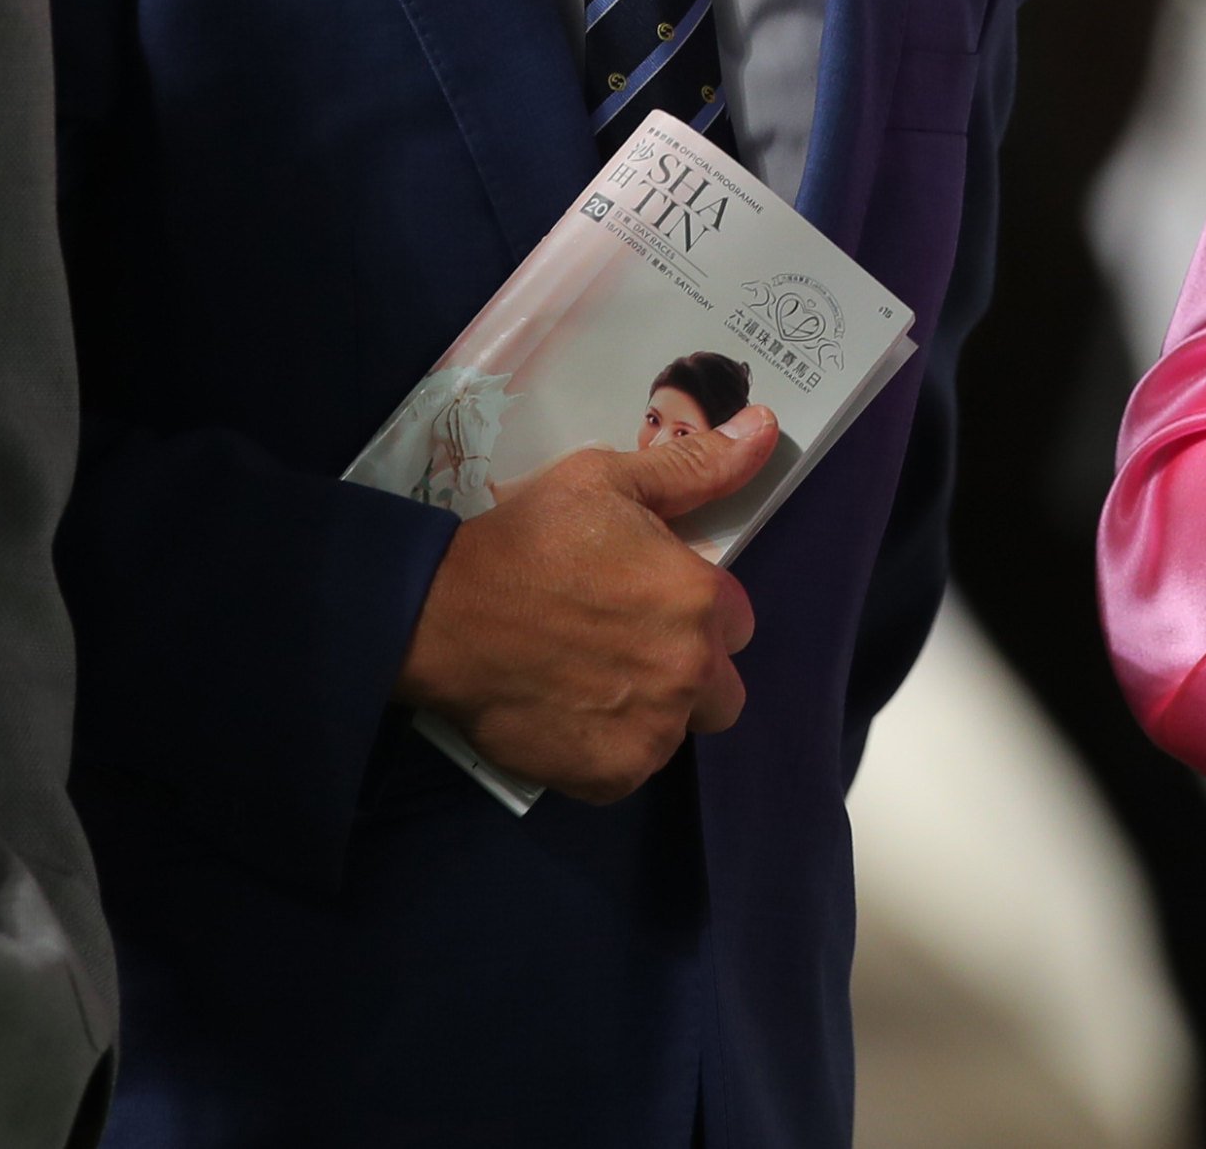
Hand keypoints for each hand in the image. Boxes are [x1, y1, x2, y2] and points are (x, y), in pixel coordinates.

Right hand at [397, 405, 777, 803]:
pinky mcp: (610, 777)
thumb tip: (766, 429)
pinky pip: (630, 768)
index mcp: (699, 601)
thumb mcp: (609, 482)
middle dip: (686, 671)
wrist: (439, 616)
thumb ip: (696, 466)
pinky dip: (607, 749)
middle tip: (623, 646)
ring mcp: (652, 733)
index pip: (736, 621)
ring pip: (676, 730)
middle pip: (720, 689)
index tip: (648, 601)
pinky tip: (567, 712)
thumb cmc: (527, 540)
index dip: (695, 610)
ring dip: (649, 712)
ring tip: (588, 679)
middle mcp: (689, 673)